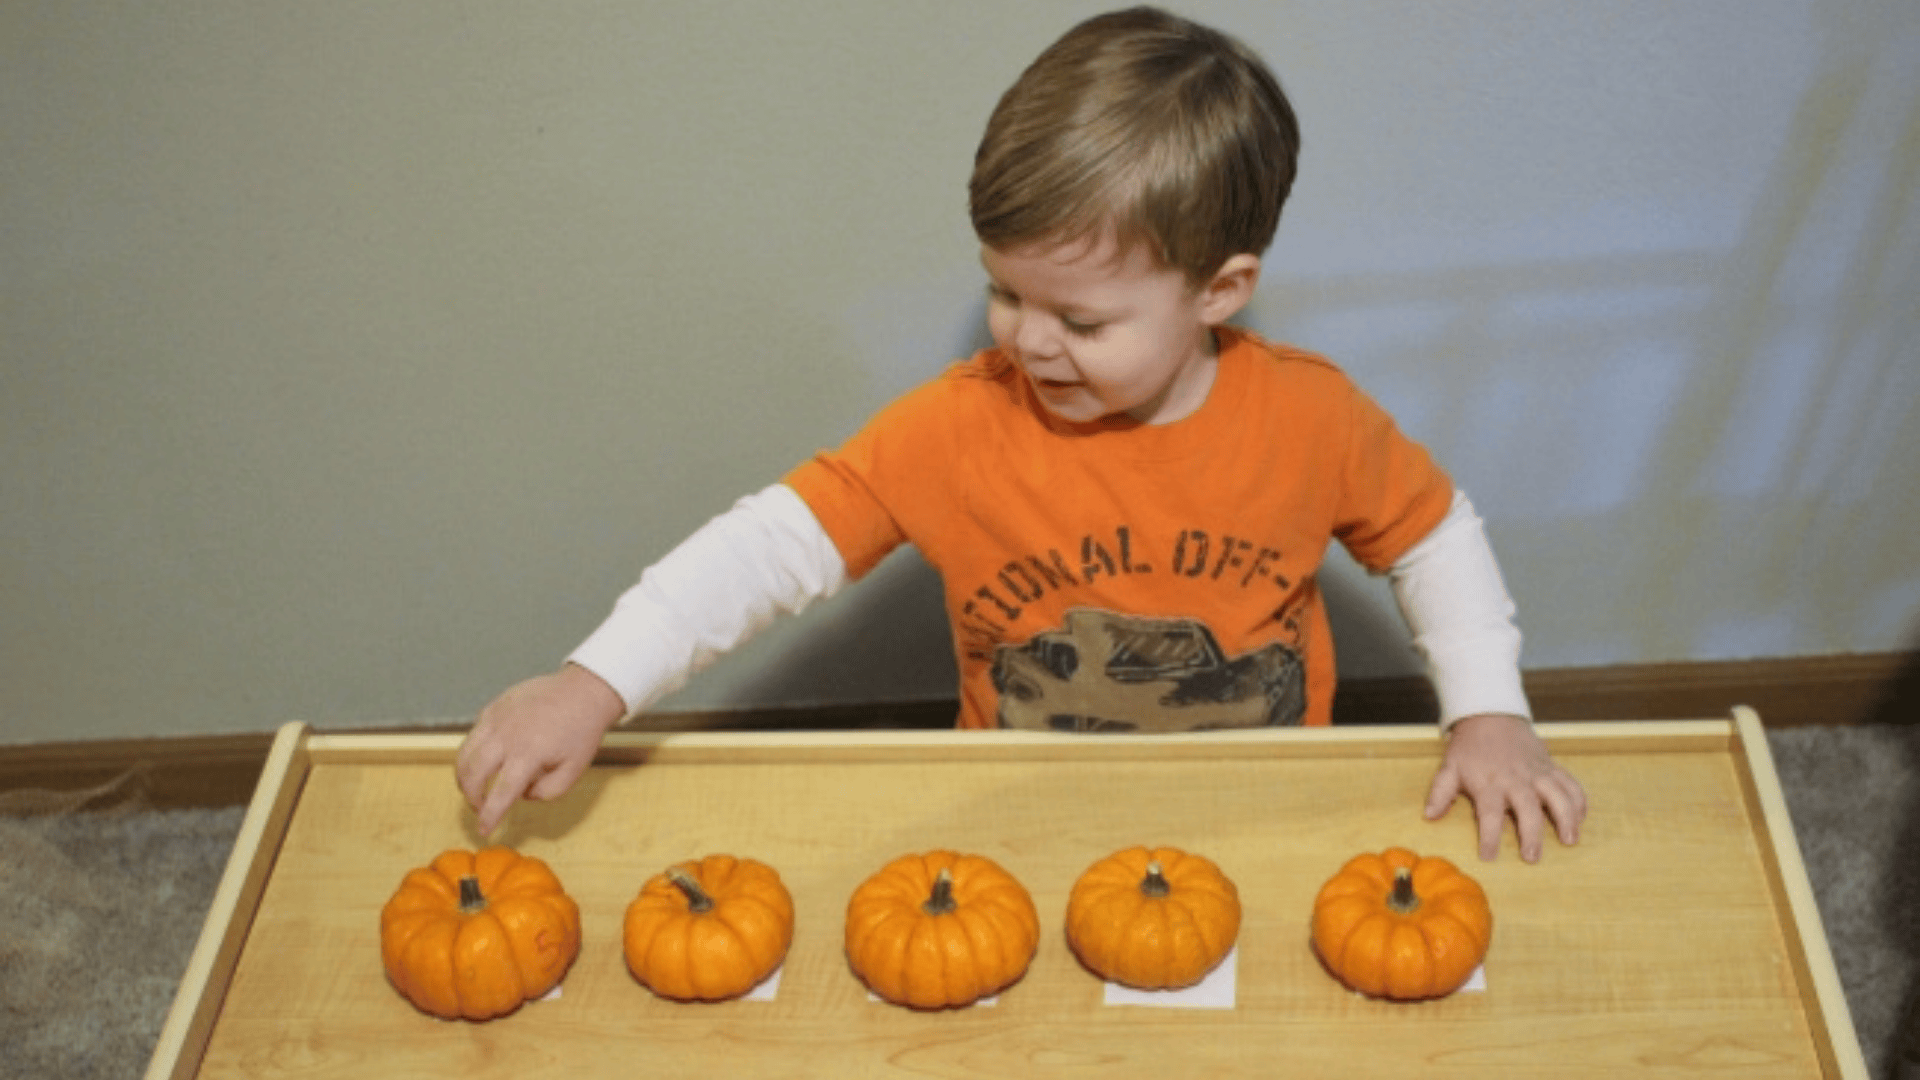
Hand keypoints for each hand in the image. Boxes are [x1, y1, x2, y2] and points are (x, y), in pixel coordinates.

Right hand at [455, 663, 626, 835]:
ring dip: (465, 776)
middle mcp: (507, 736)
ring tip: (475, 788)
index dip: (489, 816)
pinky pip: (473, 735)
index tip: (483, 830)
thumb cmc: (581, 730)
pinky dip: (472, 752)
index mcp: (529, 754)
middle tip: (480, 807)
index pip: (501, 793)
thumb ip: (547, 792)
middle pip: (473, 774)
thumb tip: (522, 794)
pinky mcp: (493, 707)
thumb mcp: (573, 770)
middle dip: (472, 798)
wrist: (584, 691)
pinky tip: (485, 760)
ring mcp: (496, 719)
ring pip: (465, 754)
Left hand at [1425, 713, 1586, 862]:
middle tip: (1532, 856)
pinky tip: (1581, 819)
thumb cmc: (1469, 747)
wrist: (1490, 715)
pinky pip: (1570, 783)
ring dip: (1566, 818)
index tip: (1489, 857)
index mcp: (1489, 783)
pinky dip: (1579, 800)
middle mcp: (1516, 779)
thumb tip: (1429, 815)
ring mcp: (1537, 772)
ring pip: (1558, 795)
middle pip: (1528, 809)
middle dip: (1531, 833)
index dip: (1489, 837)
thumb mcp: (1449, 768)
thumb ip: (1440, 793)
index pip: (1489, 815)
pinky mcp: (1551, 766)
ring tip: (1569, 839)